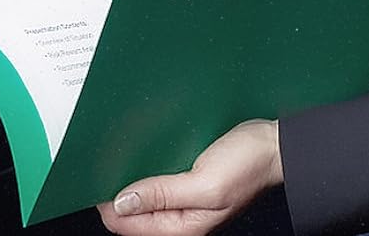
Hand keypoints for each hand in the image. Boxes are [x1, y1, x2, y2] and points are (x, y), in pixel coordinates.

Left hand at [97, 119, 283, 235]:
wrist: (274, 143)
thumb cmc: (248, 166)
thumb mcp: (205, 184)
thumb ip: (163, 195)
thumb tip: (123, 203)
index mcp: (184, 224)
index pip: (131, 225)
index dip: (109, 206)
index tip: (94, 182)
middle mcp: (182, 213)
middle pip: (137, 211)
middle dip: (118, 193)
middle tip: (103, 165)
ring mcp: (187, 194)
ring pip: (147, 191)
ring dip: (134, 177)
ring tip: (120, 156)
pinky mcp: (192, 175)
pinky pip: (162, 175)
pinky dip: (150, 165)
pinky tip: (145, 149)